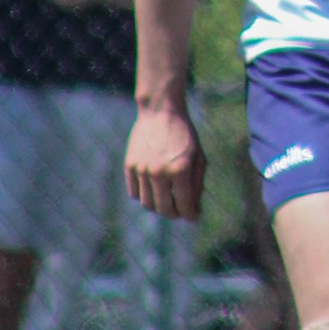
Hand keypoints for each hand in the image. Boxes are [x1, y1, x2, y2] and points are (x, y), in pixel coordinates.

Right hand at [125, 105, 204, 221]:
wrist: (161, 112)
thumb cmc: (184, 135)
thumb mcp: (198, 157)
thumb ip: (197, 184)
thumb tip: (195, 209)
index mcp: (179, 170)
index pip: (184, 206)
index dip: (190, 215)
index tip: (193, 217)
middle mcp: (159, 172)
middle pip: (165, 209)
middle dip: (175, 214)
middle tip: (181, 211)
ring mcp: (141, 170)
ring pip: (148, 204)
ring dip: (159, 207)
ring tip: (167, 201)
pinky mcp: (130, 166)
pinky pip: (135, 193)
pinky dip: (144, 196)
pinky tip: (154, 190)